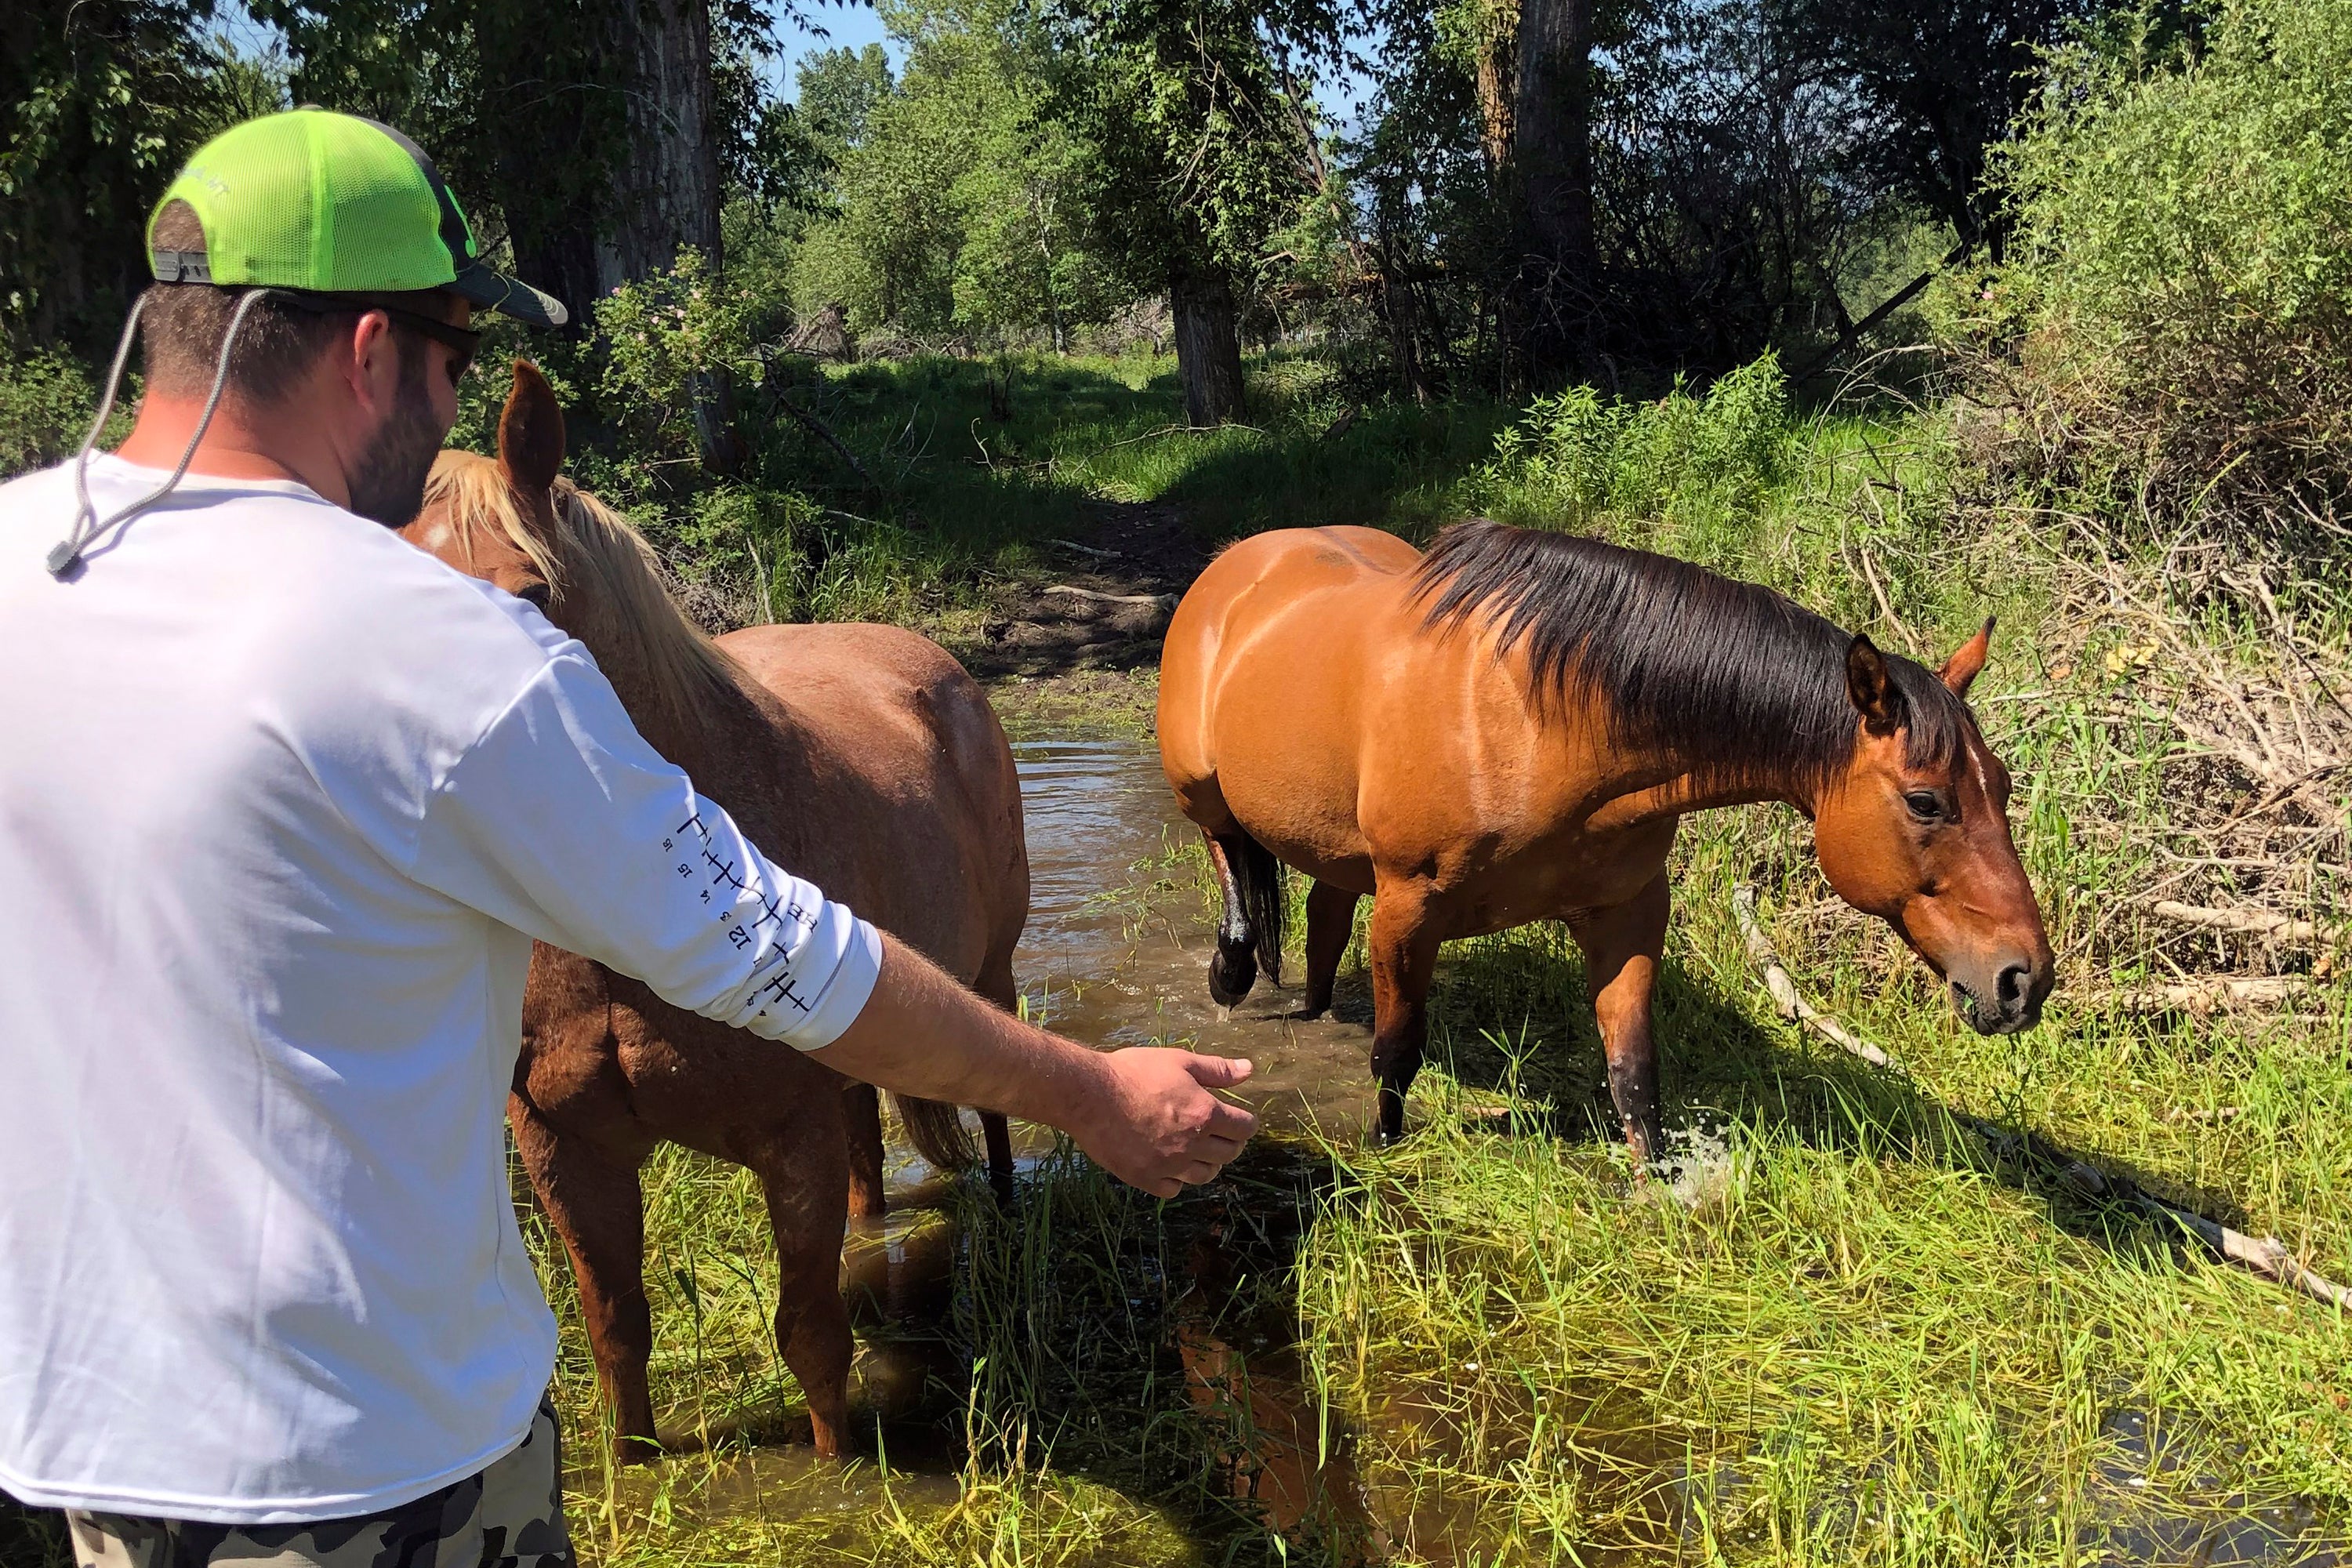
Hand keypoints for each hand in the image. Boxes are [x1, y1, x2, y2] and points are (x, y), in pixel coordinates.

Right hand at [1072, 1049, 1257, 1197]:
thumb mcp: (1179, 1061)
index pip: (1244, 1128)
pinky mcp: (1146, 1179)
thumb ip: (1217, 1069)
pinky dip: (1177, 1179)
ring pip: (1205, 1176)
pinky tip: (1169, 1164)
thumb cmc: (1134, 1073)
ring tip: (1196, 1149)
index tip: (1238, 1118)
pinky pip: (1174, 1189)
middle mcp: (1192, 1145)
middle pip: (1229, 1154)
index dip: (1245, 1122)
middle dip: (1230, 1142)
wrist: (1089, 1095)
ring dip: (1207, 1162)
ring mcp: (1169, 1166)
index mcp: (1205, 1114)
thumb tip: (1249, 1069)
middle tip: (1219, 1132)